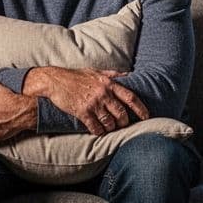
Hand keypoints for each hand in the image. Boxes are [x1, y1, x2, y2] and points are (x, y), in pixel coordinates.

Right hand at [24, 66, 149, 135]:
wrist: (54, 81)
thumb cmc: (76, 76)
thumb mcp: (95, 71)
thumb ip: (112, 74)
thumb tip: (128, 74)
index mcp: (109, 83)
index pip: (131, 97)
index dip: (141, 108)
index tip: (147, 116)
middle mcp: (103, 93)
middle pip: (122, 113)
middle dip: (125, 122)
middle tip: (123, 125)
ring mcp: (93, 103)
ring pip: (110, 122)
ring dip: (111, 127)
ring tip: (109, 128)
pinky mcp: (82, 112)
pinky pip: (95, 126)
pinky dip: (99, 131)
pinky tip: (98, 131)